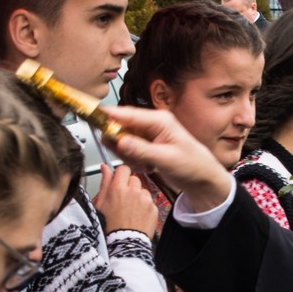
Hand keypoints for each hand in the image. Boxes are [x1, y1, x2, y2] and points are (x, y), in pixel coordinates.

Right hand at [92, 162, 156, 235]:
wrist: (125, 243)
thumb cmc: (110, 226)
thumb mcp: (101, 204)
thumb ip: (105, 183)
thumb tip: (105, 167)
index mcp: (118, 188)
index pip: (123, 169)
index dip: (121, 175)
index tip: (119, 181)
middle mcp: (133, 191)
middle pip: (134, 178)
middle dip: (129, 185)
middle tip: (124, 198)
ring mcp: (145, 199)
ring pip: (143, 189)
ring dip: (138, 195)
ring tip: (131, 209)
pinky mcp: (153, 208)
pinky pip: (150, 201)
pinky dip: (145, 206)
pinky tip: (138, 215)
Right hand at [103, 105, 232, 209]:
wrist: (201, 178)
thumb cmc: (193, 164)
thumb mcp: (166, 159)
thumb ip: (142, 150)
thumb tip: (121, 142)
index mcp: (159, 120)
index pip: (127, 113)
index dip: (108, 115)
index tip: (91, 116)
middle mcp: (152, 124)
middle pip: (120, 127)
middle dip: (121, 145)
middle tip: (131, 158)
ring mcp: (148, 134)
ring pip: (122, 141)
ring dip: (128, 155)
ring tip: (145, 164)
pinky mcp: (146, 144)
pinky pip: (128, 150)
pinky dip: (133, 160)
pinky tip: (147, 166)